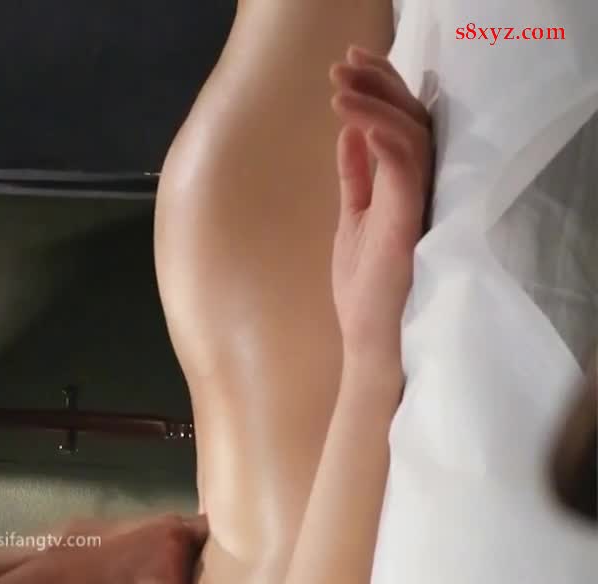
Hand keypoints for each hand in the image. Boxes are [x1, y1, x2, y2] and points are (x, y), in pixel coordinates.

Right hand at [65, 513, 207, 583]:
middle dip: (187, 582)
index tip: (201, 565)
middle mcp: (180, 532)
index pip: (208, 533)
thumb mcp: (134, 540)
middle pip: (205, 567)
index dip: (205, 554)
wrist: (68, 572)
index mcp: (171, 521)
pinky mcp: (171, 582)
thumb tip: (178, 562)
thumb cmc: (93, 559)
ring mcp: (177, 556)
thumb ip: (160, 545)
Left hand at [329, 47, 432, 356]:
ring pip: (411, 133)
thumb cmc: (366, 292)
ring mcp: (418, 206)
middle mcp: (420, 192)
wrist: (373, 343)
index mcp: (407, 189)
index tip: (348, 69)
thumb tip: (350, 134)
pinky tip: (354, 122)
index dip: (381, 90)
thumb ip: (356, 178)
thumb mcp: (354, 220)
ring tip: (339, 89)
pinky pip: (405, 166)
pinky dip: (382, 138)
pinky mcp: (410, 222)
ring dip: (374, 104)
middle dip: (380, 84)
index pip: (403, 125)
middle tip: (345, 64)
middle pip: (413, 119)